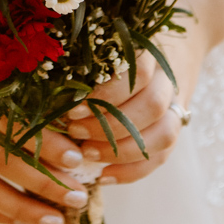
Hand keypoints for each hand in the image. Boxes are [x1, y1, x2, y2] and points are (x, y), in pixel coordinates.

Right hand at [0, 53, 90, 223]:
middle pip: (1, 162)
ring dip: (20, 209)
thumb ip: (26, 90)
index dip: (46, 145)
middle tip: (77, 198)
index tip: (77, 159)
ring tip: (54, 220)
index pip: (15, 125)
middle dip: (42, 185)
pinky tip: (18, 221)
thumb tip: (75, 119)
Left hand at [63, 25, 207, 185]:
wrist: (170, 52)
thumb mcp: (103, 48)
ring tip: (87, 153)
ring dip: (123, 150)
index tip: (74, 109)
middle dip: (111, 125)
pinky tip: (104, 175)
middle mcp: (168, 80)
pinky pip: (161, 156)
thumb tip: (49, 92)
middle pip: (152, 105)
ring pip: (163, 133)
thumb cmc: (118, 52)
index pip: (139, 73)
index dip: (108, 94)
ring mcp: (175, 106)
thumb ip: (85, 65)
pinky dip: (132, 171)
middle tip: (75, 131)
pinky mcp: (173, 130)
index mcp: (150, 52)